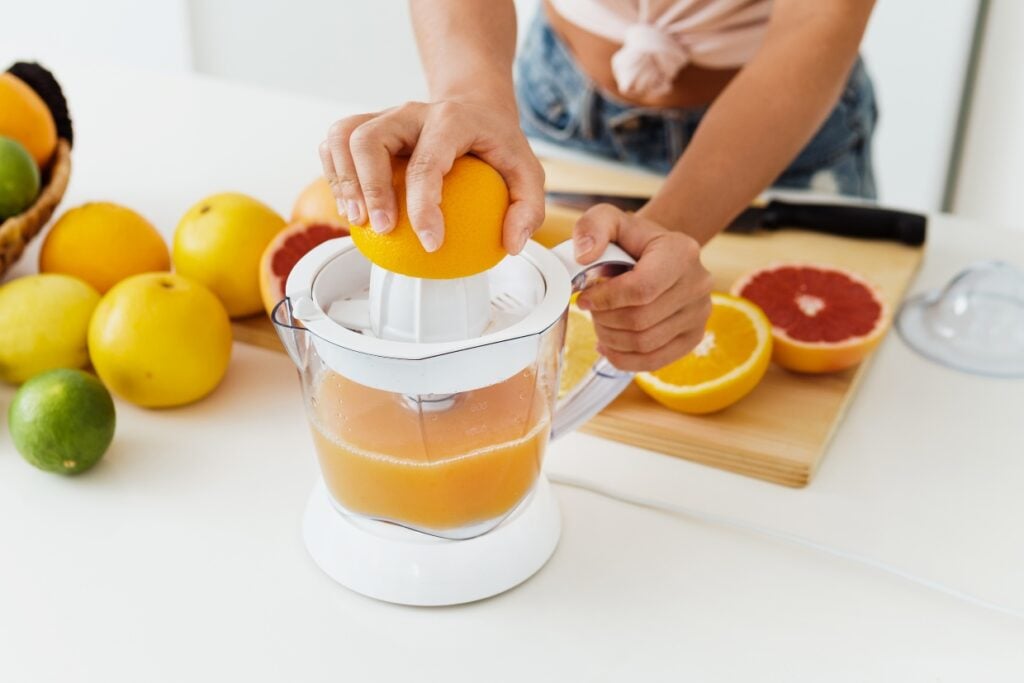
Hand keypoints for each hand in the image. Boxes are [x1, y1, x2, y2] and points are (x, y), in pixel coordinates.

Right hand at [320, 100, 544, 253]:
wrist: (474, 106)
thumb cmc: (497, 143)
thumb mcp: (528, 172)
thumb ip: (528, 208)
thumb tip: (512, 244)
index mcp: (450, 120)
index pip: (427, 164)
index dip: (424, 207)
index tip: (431, 243)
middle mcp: (410, 112)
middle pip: (369, 140)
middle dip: (369, 188)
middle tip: (383, 230)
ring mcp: (384, 117)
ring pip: (343, 137)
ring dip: (343, 181)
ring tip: (358, 221)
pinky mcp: (366, 127)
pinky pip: (335, 146)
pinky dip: (336, 177)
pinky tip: (352, 211)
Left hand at [574, 205, 712, 371]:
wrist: (656, 255)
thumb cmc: (630, 240)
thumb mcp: (608, 220)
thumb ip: (592, 228)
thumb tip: (584, 256)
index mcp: (682, 252)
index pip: (641, 289)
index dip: (605, 299)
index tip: (583, 298)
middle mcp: (698, 284)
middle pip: (640, 320)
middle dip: (604, 319)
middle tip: (591, 310)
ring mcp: (700, 313)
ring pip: (645, 343)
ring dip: (611, 338)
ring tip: (601, 323)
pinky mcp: (693, 337)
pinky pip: (654, 361)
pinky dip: (624, 358)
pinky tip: (609, 345)